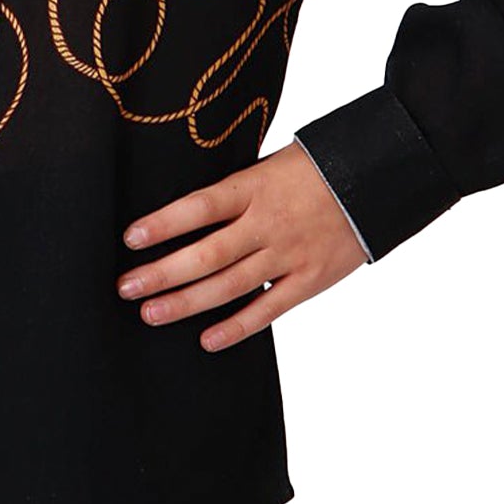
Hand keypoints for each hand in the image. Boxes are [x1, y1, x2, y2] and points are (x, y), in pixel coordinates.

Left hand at [116, 141, 367, 349]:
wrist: (377, 177)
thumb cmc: (315, 167)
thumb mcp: (269, 164)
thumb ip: (234, 191)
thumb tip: (186, 211)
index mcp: (255, 187)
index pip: (200, 206)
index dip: (164, 223)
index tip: (130, 238)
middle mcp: (268, 223)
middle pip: (207, 254)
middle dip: (162, 273)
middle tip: (126, 287)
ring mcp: (290, 254)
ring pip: (230, 286)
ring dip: (187, 303)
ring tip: (150, 314)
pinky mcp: (310, 280)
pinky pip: (269, 309)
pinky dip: (237, 327)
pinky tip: (207, 339)